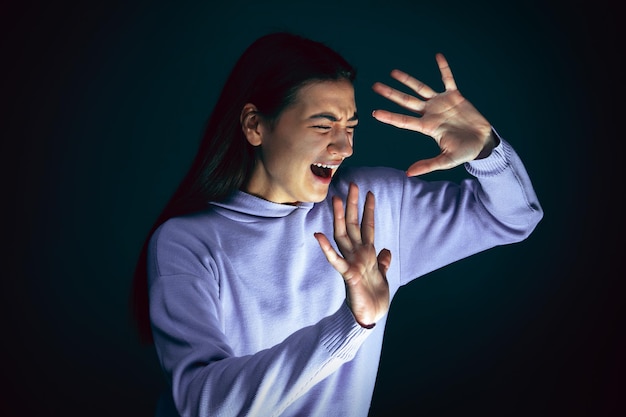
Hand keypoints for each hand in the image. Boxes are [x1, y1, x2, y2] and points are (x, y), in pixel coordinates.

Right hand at [314, 183, 390, 327]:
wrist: (370, 317)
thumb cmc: (374, 297)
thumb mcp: (382, 275)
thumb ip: (382, 261)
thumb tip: (385, 250)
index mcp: (365, 253)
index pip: (367, 227)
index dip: (369, 210)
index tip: (370, 193)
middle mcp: (356, 254)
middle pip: (353, 225)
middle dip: (353, 205)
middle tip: (353, 184)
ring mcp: (350, 262)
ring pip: (343, 236)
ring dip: (339, 218)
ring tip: (335, 200)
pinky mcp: (347, 274)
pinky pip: (336, 260)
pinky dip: (327, 248)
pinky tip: (319, 236)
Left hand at [372, 53, 495, 176]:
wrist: (482, 142)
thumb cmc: (464, 152)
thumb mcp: (446, 161)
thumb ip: (428, 165)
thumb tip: (409, 173)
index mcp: (427, 127)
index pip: (404, 121)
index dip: (390, 116)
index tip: (374, 113)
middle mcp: (430, 113)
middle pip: (406, 101)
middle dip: (391, 94)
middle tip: (375, 86)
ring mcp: (441, 103)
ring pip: (421, 88)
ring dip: (407, 80)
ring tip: (393, 72)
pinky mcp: (455, 96)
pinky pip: (448, 79)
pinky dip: (444, 68)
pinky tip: (438, 56)